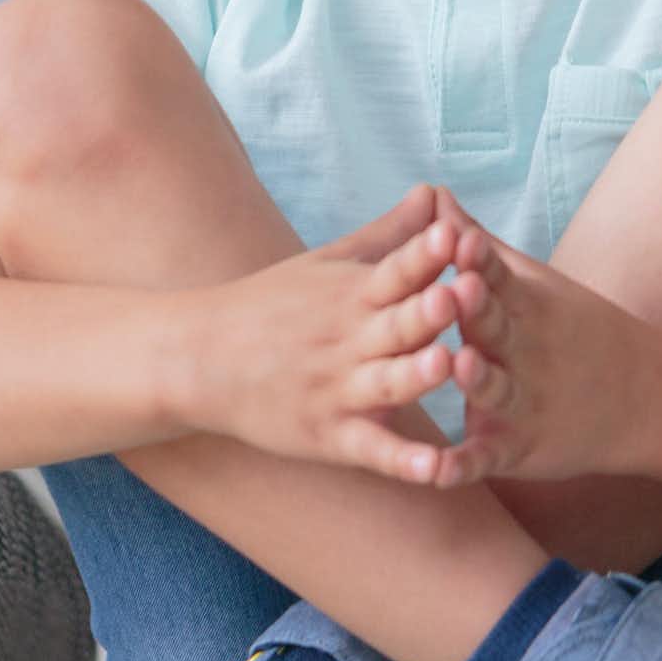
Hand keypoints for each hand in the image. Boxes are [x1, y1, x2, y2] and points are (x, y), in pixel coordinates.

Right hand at [177, 184, 470, 479]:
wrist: (200, 358)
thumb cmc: (271, 304)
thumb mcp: (327, 261)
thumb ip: (390, 234)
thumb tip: (435, 191)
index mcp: (350, 294)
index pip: (393, 269)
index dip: (423, 254)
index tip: (454, 232)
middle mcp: (347, 341)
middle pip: (395, 325)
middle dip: (428, 310)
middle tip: (461, 293)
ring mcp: (337, 390)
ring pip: (387, 383)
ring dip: (417, 374)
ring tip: (447, 364)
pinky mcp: (330, 437)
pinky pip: (371, 449)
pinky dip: (402, 461)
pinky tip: (435, 469)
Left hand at [419, 211, 661, 487]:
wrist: (647, 398)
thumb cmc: (572, 330)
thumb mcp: (533, 284)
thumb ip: (477, 246)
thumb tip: (433, 195)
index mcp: (526, 308)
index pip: (498, 277)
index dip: (478, 260)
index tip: (456, 237)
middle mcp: (525, 354)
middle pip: (497, 328)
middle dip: (477, 310)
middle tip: (455, 289)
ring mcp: (526, 403)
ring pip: (497, 390)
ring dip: (478, 379)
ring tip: (458, 366)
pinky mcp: (520, 449)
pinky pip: (488, 458)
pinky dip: (463, 466)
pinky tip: (435, 471)